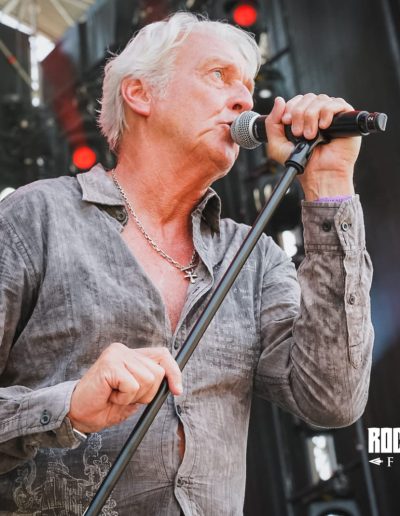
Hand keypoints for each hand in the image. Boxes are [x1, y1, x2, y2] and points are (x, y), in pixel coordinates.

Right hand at [68, 343, 182, 432]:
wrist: (78, 415)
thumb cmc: (104, 405)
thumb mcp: (134, 394)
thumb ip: (150, 383)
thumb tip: (176, 384)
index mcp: (131, 355)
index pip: (162, 355)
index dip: (174, 372)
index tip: (177, 391)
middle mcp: (124, 350)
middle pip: (157, 372)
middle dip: (147, 393)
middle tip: (125, 397)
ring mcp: (116, 355)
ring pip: (147, 379)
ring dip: (133, 397)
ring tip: (115, 396)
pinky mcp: (110, 364)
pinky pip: (132, 385)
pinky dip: (124, 398)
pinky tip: (110, 396)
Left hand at [265, 94, 361, 200]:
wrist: (320, 175)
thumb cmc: (302, 163)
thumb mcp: (278, 145)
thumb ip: (272, 123)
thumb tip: (279, 101)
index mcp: (304, 118)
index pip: (298, 100)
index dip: (291, 107)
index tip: (286, 121)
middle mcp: (318, 115)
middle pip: (308, 98)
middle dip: (299, 113)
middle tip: (298, 133)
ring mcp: (332, 116)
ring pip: (321, 100)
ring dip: (311, 116)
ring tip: (310, 136)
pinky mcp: (347, 119)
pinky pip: (337, 103)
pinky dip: (327, 112)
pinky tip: (324, 126)